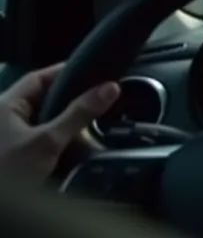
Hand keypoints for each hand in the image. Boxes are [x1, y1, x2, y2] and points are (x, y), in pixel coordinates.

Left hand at [0, 63, 119, 179]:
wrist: (2, 212)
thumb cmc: (9, 171)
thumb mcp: (48, 141)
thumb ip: (79, 114)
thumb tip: (111, 87)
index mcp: (5, 105)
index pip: (39, 78)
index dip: (66, 71)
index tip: (94, 71)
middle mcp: (4, 118)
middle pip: (43, 99)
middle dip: (71, 101)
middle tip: (99, 100)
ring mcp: (10, 138)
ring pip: (44, 122)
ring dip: (67, 125)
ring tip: (91, 126)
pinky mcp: (16, 156)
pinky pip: (42, 140)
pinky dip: (59, 141)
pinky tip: (74, 148)